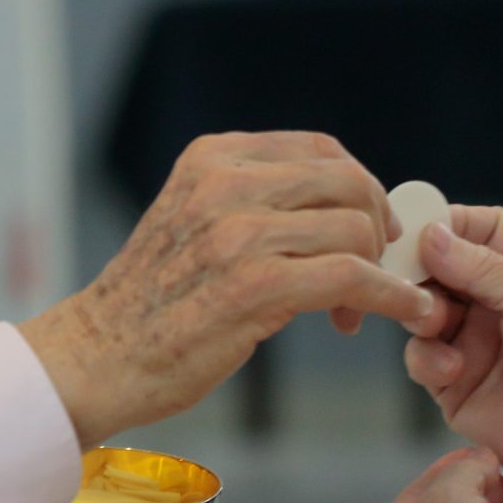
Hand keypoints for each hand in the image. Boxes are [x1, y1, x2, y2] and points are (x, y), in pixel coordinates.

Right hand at [18, 131, 431, 444]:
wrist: (99, 354)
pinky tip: (403, 312)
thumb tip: (341, 208)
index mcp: (211, 158)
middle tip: (376, 267)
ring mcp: (237, 233)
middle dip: (378, 226)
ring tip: (354, 310)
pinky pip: (351, 277)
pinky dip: (391, 296)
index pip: (319, 148)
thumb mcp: (193, 219)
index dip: (361, 186)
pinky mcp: (254, 286)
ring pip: (354, 230)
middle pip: (347, 182)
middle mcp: (223, 184)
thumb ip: (252, 201)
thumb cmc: (152, 299)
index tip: (371, 225)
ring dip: (379, 273)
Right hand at [404, 205, 502, 491]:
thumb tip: (432, 235)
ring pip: (422, 308)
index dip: (451, 223)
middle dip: (422, 268)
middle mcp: (499, 303)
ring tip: (434, 322)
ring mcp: (474, 341)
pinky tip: (451, 368)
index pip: (482, 230)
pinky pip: (420, 356)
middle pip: (442, 266)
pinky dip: (427, 357)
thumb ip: (482, 264)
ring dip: (421, 311)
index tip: (420, 224)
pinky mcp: (453, 380)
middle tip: (407, 270)